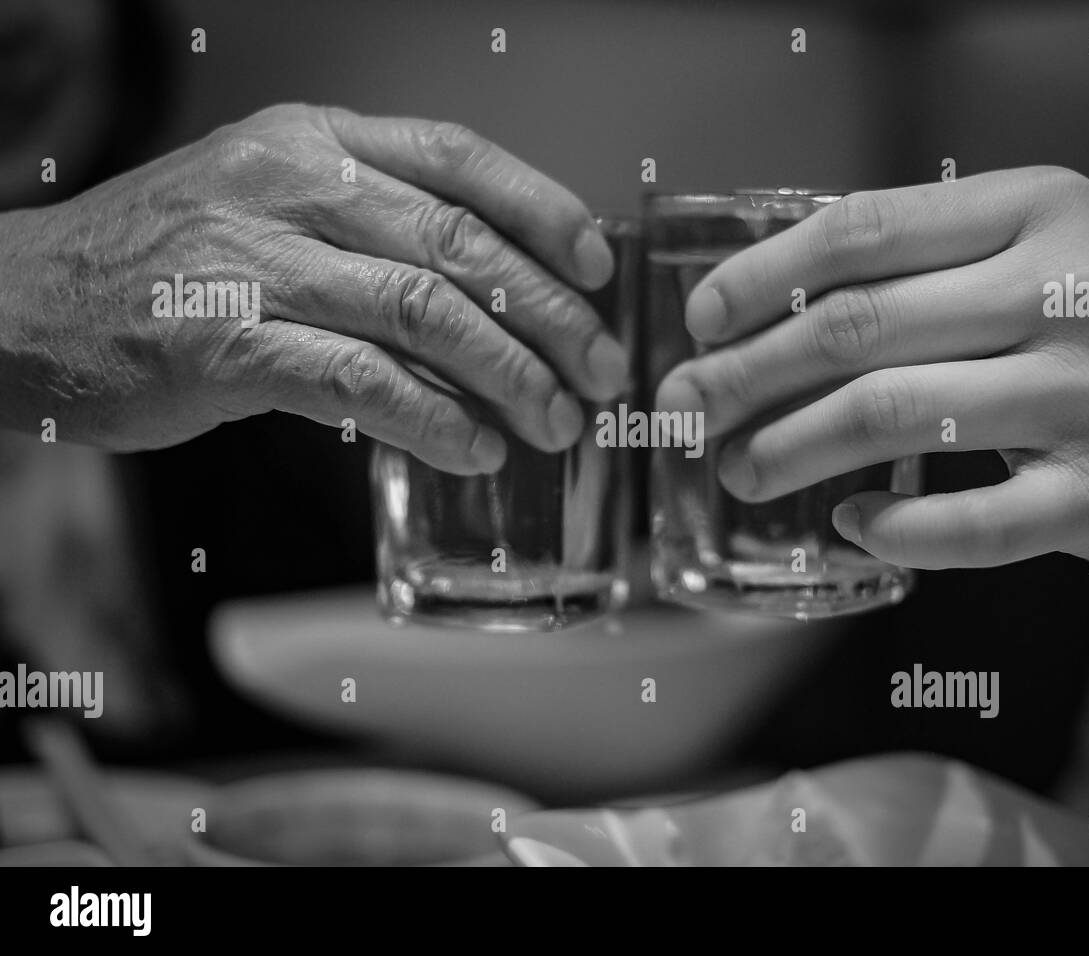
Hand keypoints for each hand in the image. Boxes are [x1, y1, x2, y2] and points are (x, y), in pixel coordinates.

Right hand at [0, 104, 627, 472]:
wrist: (26, 301)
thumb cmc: (169, 260)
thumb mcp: (271, 207)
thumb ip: (373, 236)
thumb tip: (493, 307)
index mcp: (313, 141)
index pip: (457, 157)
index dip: (543, 210)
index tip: (599, 267)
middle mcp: (291, 184)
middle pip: (459, 241)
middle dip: (551, 313)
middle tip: (601, 371)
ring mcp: (255, 260)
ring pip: (422, 309)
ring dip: (509, 373)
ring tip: (556, 422)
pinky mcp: (224, 342)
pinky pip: (358, 381)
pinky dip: (432, 417)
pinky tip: (475, 447)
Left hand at [656, 167, 1088, 582]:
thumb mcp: (1048, 244)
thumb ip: (932, 256)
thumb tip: (772, 298)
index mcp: (1038, 211)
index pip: (864, 230)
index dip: (762, 276)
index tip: (701, 320)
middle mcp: (1068, 291)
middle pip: (858, 328)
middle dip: (748, 374)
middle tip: (687, 408)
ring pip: (894, 417)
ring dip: (792, 448)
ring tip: (741, 467)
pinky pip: (971, 523)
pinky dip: (894, 529)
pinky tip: (850, 523)